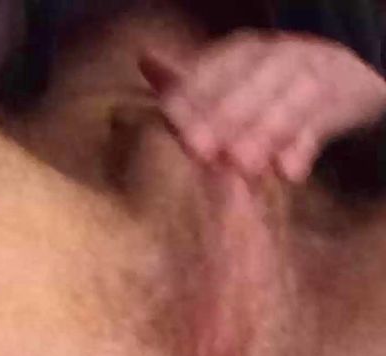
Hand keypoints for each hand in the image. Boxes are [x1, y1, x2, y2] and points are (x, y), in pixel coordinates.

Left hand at [141, 32, 385, 181]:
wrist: (342, 77)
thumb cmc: (273, 87)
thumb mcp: (235, 79)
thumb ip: (193, 80)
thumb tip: (144, 60)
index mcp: (244, 50)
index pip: (214, 68)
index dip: (192, 95)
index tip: (171, 124)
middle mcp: (276, 56)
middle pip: (249, 85)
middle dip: (224, 116)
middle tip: (201, 150)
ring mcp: (310, 77)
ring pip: (285, 106)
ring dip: (263, 134)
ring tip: (243, 165)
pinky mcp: (338, 102)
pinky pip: (319, 127)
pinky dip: (305, 150)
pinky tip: (289, 174)